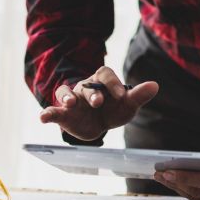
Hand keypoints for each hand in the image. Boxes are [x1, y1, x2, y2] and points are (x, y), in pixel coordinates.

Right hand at [40, 66, 158, 140]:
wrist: (97, 124)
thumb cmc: (112, 110)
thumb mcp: (126, 105)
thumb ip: (138, 96)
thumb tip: (155, 84)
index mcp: (102, 82)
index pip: (105, 75)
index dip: (113, 83)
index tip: (121, 95)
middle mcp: (85, 87)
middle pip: (87, 85)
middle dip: (92, 93)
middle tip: (98, 103)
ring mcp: (72, 100)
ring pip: (65, 93)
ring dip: (67, 97)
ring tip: (70, 104)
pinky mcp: (62, 114)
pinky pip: (52, 111)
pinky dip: (47, 113)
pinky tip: (43, 118)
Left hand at [154, 170, 199, 199]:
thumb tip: (198, 163)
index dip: (184, 176)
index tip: (167, 171)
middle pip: (198, 191)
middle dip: (176, 182)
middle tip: (159, 173)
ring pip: (198, 199)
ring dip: (179, 188)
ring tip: (164, 178)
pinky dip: (189, 194)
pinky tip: (179, 187)